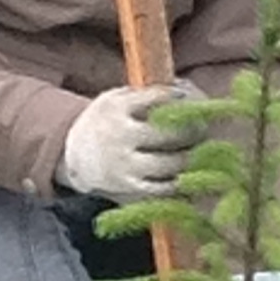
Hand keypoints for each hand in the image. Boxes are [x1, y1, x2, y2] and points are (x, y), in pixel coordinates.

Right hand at [57, 85, 194, 201]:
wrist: (75, 155)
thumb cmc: (107, 121)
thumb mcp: (116, 99)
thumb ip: (146, 94)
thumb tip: (187, 93)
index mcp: (117, 107)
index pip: (158, 98)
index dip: (181, 98)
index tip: (191, 99)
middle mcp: (120, 135)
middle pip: (168, 133)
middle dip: (192, 131)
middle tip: (204, 128)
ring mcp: (124, 163)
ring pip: (168, 163)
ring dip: (190, 158)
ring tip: (200, 151)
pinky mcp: (128, 186)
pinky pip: (161, 188)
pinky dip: (178, 182)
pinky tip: (187, 173)